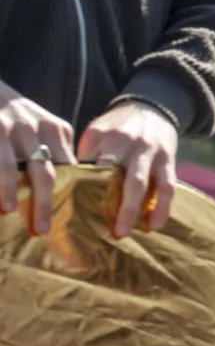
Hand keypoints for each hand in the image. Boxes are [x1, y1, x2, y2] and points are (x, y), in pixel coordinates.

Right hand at [0, 81, 76, 234]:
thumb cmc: (18, 116)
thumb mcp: (44, 126)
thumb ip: (56, 149)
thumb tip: (72, 183)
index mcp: (56, 130)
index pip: (68, 167)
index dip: (69, 194)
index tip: (71, 218)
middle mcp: (37, 129)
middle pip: (47, 172)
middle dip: (45, 202)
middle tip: (44, 229)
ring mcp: (12, 129)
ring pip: (15, 168)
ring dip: (14, 193)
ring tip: (13, 212)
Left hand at [78, 102, 178, 237]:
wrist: (151, 108)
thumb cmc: (117, 129)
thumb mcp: (96, 133)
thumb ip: (84, 158)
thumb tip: (64, 192)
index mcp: (100, 136)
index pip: (85, 168)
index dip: (76, 192)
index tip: (66, 216)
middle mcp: (124, 142)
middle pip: (113, 178)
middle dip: (109, 206)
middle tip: (102, 233)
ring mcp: (147, 149)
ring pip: (140, 183)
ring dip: (132, 210)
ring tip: (125, 233)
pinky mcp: (167, 157)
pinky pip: (167, 185)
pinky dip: (162, 206)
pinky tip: (156, 224)